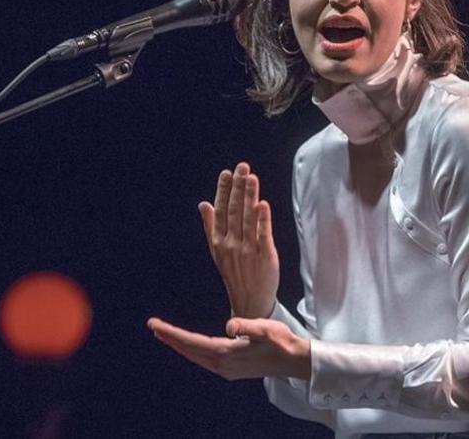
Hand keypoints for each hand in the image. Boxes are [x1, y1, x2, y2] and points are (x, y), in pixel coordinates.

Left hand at [147, 316, 309, 380]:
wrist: (294, 360)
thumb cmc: (282, 341)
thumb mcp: (266, 328)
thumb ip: (247, 325)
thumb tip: (228, 326)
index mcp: (226, 353)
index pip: (192, 342)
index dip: (172, 333)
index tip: (155, 325)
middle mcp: (222, 364)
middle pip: (189, 350)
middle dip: (170, 338)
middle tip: (153, 326)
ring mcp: (226, 369)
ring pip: (195, 356)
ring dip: (180, 346)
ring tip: (166, 335)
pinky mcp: (231, 370)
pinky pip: (204, 360)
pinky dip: (193, 351)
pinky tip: (190, 347)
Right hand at [201, 162, 278, 318]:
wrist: (249, 302)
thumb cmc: (235, 272)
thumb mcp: (218, 250)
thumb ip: (211, 226)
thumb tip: (203, 203)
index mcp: (219, 241)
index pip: (220, 211)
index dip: (223, 191)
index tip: (226, 172)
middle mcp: (231, 244)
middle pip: (234, 211)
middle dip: (237, 187)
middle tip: (242, 166)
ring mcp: (248, 250)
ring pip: (248, 219)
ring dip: (249, 197)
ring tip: (251, 177)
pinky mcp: (265, 256)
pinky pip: (263, 235)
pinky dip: (262, 220)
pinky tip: (263, 204)